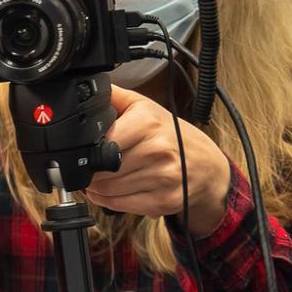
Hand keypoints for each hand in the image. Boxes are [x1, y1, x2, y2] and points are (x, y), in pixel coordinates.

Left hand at [81, 85, 232, 235]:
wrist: (208, 166)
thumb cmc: (173, 136)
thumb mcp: (145, 107)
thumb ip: (113, 98)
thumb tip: (83, 87)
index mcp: (148, 124)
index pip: (99, 143)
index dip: (87, 150)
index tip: (87, 150)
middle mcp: (157, 150)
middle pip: (99, 169)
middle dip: (90, 170)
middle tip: (96, 165)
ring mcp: (162, 178)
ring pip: (105, 189)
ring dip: (97, 186)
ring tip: (107, 176)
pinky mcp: (163, 201)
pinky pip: (117, 205)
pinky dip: (108, 199)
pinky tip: (116, 189)